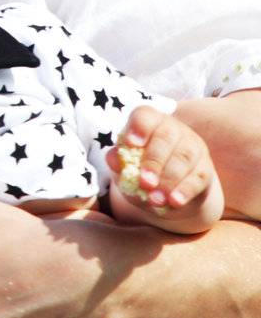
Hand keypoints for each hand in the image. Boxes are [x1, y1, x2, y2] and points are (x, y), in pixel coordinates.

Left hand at [107, 104, 224, 232]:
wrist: (167, 188)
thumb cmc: (140, 168)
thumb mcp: (124, 165)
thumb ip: (117, 160)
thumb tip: (112, 158)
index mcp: (149, 122)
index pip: (144, 116)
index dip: (138, 127)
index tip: (131, 143)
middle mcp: (173, 129)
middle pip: (166, 138)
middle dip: (154, 161)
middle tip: (145, 182)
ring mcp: (193, 146)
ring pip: (184, 158)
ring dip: (169, 180)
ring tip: (155, 199)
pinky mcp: (205, 168)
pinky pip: (198, 177)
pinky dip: (185, 191)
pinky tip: (174, 202)